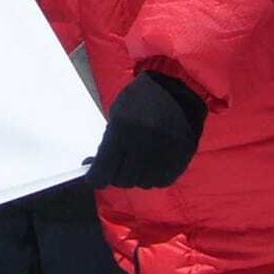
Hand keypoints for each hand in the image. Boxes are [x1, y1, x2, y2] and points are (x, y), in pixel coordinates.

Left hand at [86, 72, 207, 188]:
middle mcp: (143, 146)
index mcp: (122, 130)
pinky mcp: (180, 160)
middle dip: (115, 174)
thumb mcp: (116, 115)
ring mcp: (164, 155)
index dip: (95, 178)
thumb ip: (108, 144)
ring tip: (136, 159)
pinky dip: (153, 177)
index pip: (103, 171)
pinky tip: (151, 163)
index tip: (93, 177)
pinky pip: (161, 181)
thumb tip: (96, 167)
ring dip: (135, 176)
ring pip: (142, 183)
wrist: (177, 90)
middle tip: (116, 163)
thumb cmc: (140, 99)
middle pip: (122, 180)